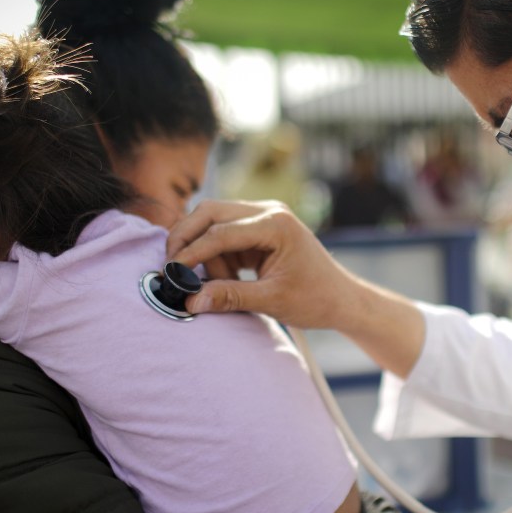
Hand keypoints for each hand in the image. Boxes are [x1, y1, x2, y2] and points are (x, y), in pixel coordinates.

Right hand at [167, 199, 359, 328]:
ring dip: (205, 252)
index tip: (172, 272)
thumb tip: (192, 300)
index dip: (192, 252)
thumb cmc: (315, 299)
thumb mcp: (271, 301)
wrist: (340, 299)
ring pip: (213, 222)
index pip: (221, 232)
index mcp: (276, 224)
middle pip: (210, 212)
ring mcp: (263, 217)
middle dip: (187, 238)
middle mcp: (268, 211)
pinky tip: (227, 278)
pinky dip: (216, 255)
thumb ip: (230, 297)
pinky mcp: (258, 229)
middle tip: (170, 266)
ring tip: (219, 284)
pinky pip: (224, 235)